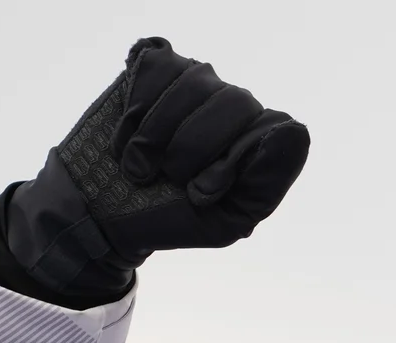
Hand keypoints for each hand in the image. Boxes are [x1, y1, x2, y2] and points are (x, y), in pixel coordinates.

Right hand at [0, 38, 309, 307]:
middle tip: (166, 179)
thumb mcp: (223, 222)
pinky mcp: (158, 67)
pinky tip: (127, 137)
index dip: (232, 162)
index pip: (276, 131)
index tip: (197, 194)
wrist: (102, 210)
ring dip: (156, 133)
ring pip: (194, 80)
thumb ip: (264, 183)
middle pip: (237, 101)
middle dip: (192, 146)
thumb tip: (293, 130)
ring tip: (138, 167)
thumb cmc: (170, 218)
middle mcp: (236, 108)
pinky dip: (134, 108)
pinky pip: (157, 66)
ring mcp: (198, 83)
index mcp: (260, 146)